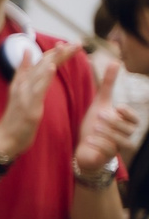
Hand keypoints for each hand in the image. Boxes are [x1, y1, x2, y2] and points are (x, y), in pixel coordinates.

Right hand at [0, 41, 75, 159]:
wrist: (4, 139)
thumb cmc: (14, 119)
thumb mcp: (19, 93)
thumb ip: (23, 73)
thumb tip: (27, 52)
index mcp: (22, 82)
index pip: (41, 62)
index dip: (55, 52)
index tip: (70, 45)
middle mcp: (22, 85)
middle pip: (43, 64)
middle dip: (61, 52)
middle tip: (78, 43)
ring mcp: (24, 95)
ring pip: (40, 73)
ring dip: (54, 59)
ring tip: (65, 48)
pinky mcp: (29, 106)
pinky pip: (38, 90)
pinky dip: (44, 77)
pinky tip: (52, 67)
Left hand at [73, 53, 137, 173]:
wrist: (84, 146)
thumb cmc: (94, 122)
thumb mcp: (101, 101)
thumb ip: (109, 83)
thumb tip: (116, 61)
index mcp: (126, 123)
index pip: (134, 119)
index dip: (128, 114)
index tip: (117, 107)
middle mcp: (125, 135)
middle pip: (128, 129)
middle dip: (114, 122)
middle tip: (100, 116)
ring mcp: (117, 148)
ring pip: (121, 142)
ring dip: (108, 134)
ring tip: (95, 127)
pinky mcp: (106, 157)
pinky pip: (108, 153)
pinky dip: (100, 145)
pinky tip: (89, 139)